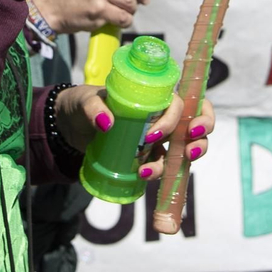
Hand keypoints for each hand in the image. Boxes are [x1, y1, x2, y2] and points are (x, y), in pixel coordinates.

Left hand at [53, 85, 217, 178]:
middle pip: (196, 124)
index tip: (165, 132)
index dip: (186, 116)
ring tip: (156, 169)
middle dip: (201, 139)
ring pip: (185, 148)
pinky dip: (159, 172)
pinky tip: (143, 175)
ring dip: (182, 161)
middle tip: (190, 152)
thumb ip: (94, 107)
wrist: (70, 126)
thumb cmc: (83, 104)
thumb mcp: (85, 101)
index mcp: (154, 97)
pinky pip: (163, 165)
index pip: (183, 102)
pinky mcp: (146, 155)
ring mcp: (157, 138)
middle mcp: (161, 116)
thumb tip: (106, 123)